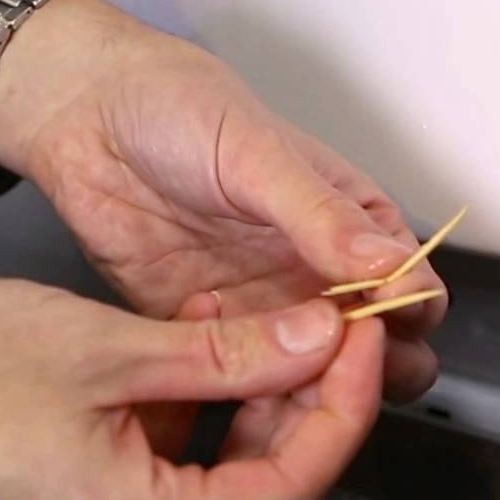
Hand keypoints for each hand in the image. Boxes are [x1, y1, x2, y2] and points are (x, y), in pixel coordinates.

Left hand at [0, 0, 449, 403]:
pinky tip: (214, 360)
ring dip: (306, 394)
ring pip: (314, 382)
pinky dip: (242, 389)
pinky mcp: (208, 334)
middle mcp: (318, 275)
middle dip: (367, 373)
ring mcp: (266, 311)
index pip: (415, 294)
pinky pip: (243, 385)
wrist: (84, 117)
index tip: (373, 323)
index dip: (405, 320)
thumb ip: (320, 214)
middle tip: (327, 362)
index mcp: (354, 224)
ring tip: (275, 375)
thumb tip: (389, 264)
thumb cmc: (176, 106)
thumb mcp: (255, 150)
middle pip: (380, 356)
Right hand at [0, 278, 383, 499]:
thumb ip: (226, 353)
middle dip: (305, 411)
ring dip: (251, 415)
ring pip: (214, 488)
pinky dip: (194, 425)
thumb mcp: (103, 346)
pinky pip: (164, 481)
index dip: (342, 409)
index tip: (359, 341)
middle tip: (330, 334)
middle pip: (260, 496)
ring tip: (270, 334)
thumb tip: (315, 341)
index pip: (289, 486)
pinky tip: (197, 361)